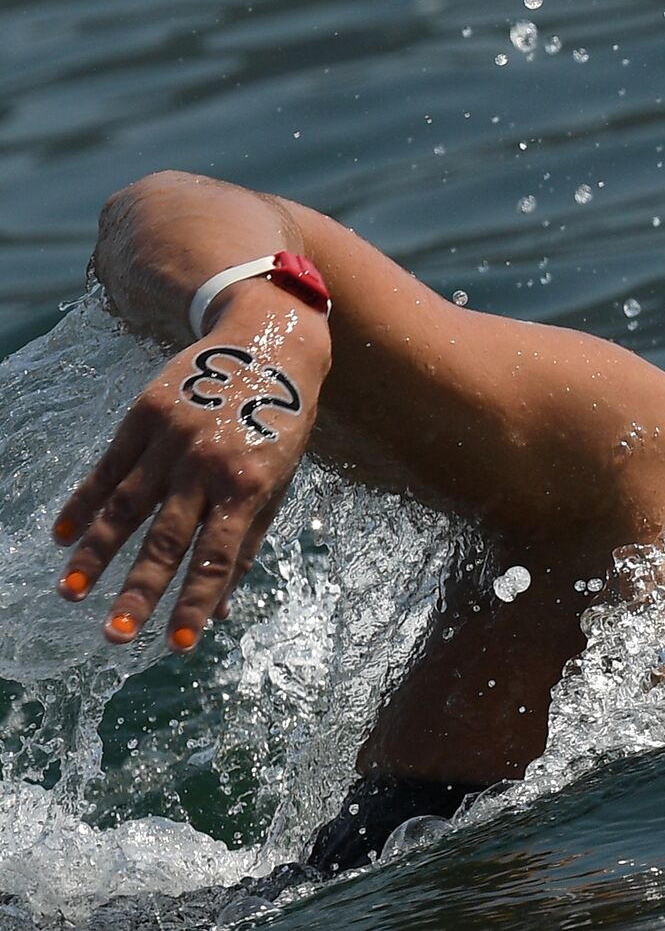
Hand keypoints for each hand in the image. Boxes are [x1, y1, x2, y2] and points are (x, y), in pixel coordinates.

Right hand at [52, 300, 329, 650]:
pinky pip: (107, 467)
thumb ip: (249, 541)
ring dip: (96, 553)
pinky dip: (84, 503)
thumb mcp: (279, 481)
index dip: (197, 601)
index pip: (218, 557)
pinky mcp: (144, 415)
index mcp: (248, 486)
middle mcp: (207, 465)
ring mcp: (172, 439)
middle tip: (114, 636)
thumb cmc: (280, 424)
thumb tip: (220, 606)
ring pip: (126, 507)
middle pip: (167, 539)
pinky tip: (62, 537)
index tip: (178, 643)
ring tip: (71, 592)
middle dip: (140, 591)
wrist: (269, 343)